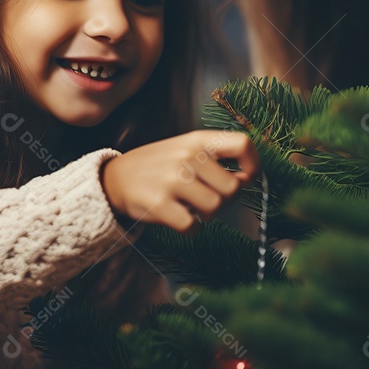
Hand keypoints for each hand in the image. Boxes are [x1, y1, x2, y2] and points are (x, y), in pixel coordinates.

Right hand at [100, 130, 258, 233]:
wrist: (115, 178)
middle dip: (225, 200)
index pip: (243, 144)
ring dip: (207, 214)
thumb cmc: (160, 166)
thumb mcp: (187, 149)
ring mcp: (173, 179)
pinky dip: (190, 228)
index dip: (253, 165)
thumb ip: (217, 159)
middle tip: (208, 198)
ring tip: (191, 207)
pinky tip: (179, 217)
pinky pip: (192, 226)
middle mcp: (188, 156)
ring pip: (215, 208)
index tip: (246, 178)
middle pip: (233, 188)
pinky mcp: (159, 204)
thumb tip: (247, 179)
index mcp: (198, 140)